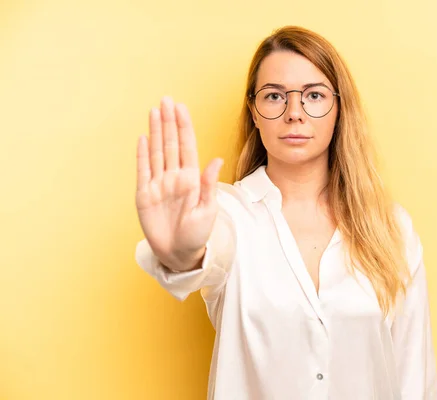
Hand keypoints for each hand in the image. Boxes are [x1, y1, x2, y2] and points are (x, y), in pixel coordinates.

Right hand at [135, 96, 222, 270]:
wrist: (180, 254)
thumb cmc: (198, 235)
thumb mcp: (208, 210)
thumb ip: (209, 184)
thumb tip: (216, 159)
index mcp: (191, 179)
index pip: (187, 146)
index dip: (183, 126)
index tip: (180, 107)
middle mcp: (175, 177)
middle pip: (170, 143)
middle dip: (168, 121)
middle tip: (166, 100)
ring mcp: (159, 184)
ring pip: (157, 151)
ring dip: (156, 131)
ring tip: (154, 111)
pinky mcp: (145, 195)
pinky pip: (143, 170)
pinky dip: (142, 154)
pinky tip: (144, 137)